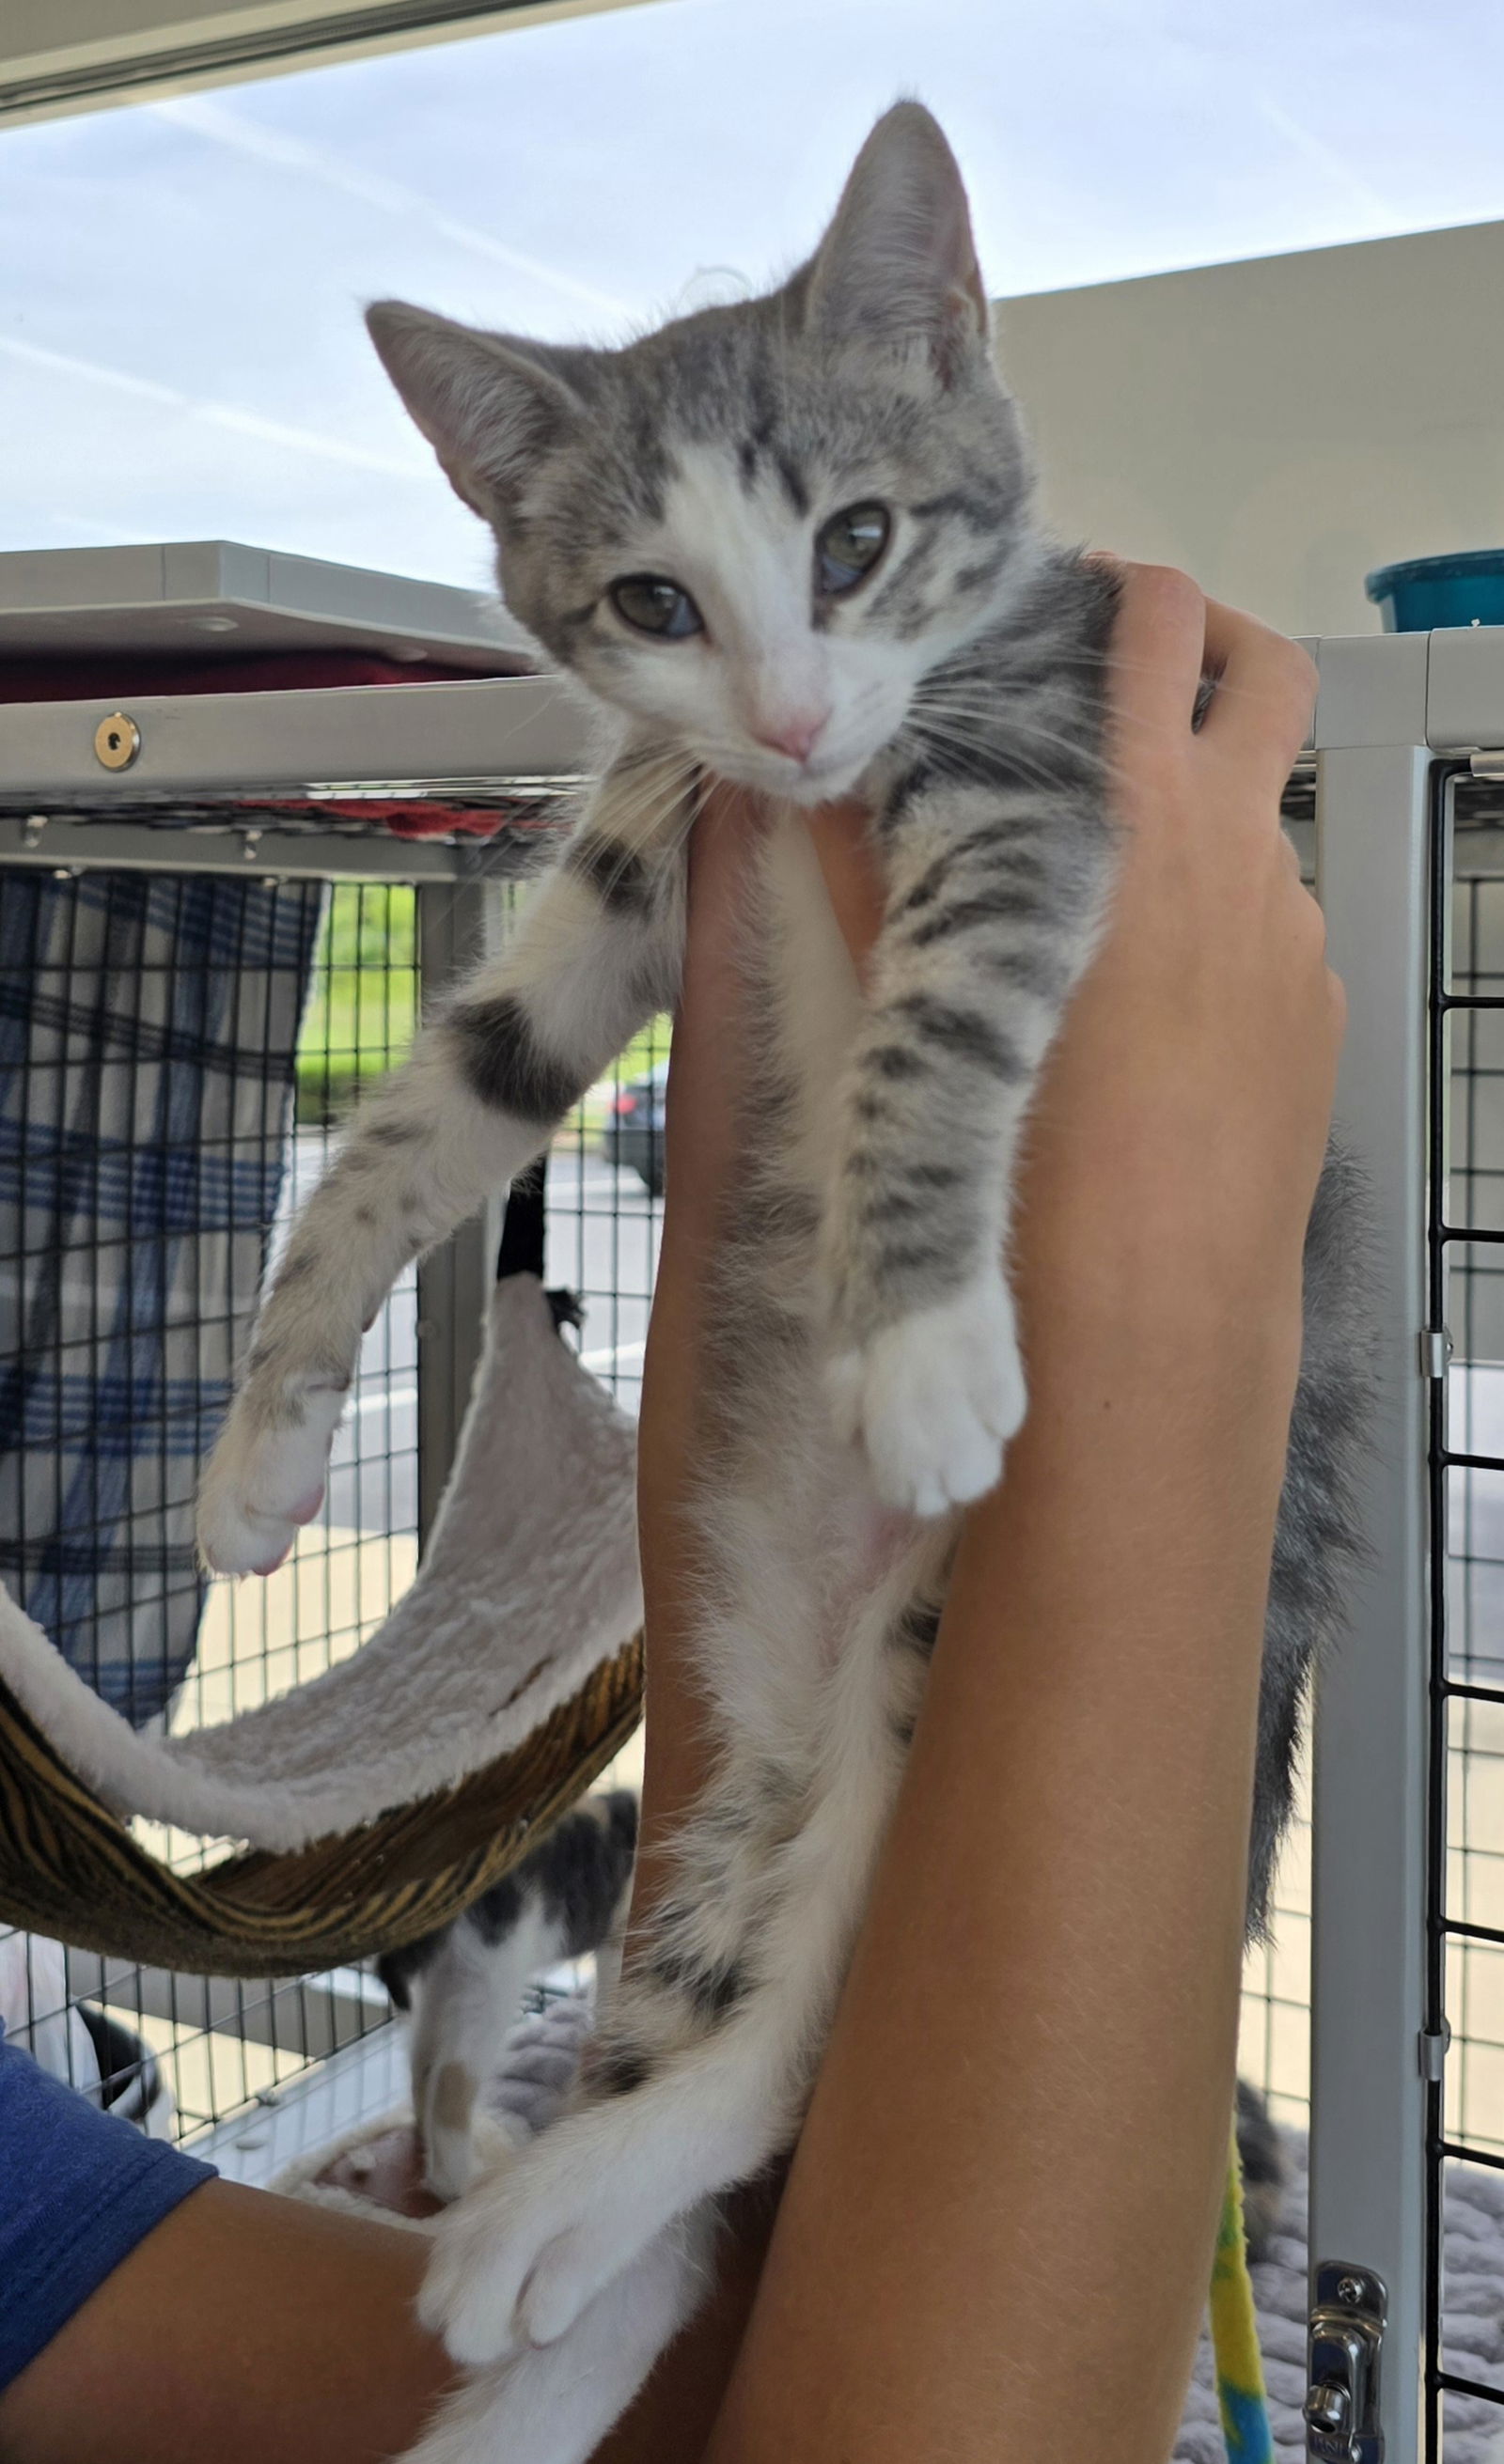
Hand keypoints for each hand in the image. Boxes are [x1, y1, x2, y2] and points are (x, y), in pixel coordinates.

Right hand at [805, 560, 1335, 1352]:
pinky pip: (1271, 930)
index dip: (1119, 588)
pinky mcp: (1315, 1013)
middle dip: (1211, 641)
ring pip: (1262, 819)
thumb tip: (809, 778)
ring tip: (1115, 884)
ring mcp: (1292, 931)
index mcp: (1141, 816)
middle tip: (1149, 659)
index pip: (1154, 624)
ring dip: (1205, 812)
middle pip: (1266, 673)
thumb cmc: (1034, 1150)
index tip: (1079, 595)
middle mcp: (1240, 851)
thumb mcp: (923, 993)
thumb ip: (866, 866)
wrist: (1150, 1311)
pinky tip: (1153, 1008)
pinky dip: (1220, 928)